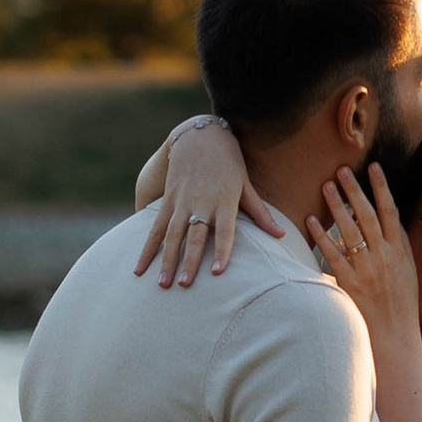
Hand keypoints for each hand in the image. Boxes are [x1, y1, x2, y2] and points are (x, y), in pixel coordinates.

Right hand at [133, 117, 278, 287]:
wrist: (200, 136)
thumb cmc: (229, 162)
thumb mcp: (246, 184)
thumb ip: (260, 213)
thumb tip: (282, 235)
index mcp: (224, 201)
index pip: (224, 230)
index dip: (221, 250)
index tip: (218, 272)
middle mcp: (201, 202)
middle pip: (194, 236)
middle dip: (188, 261)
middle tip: (185, 285)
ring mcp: (181, 202)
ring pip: (171, 235)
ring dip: (166, 260)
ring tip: (162, 284)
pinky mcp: (167, 200)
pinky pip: (155, 228)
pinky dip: (146, 248)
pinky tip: (139, 267)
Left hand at [303, 165, 420, 352]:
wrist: (395, 335)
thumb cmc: (401, 302)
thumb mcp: (407, 270)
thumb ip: (397, 245)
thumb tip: (390, 220)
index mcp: (399, 250)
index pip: (390, 211)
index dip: (382, 187)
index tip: (374, 167)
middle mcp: (383, 256)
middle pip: (366, 215)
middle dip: (354, 190)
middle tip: (342, 169)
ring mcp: (366, 269)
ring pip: (349, 231)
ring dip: (336, 206)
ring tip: (325, 186)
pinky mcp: (350, 283)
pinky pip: (332, 255)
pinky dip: (321, 237)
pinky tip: (310, 222)